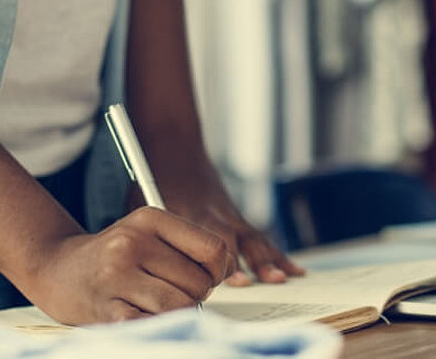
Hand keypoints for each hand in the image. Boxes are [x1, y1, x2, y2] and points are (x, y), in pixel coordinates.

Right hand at [24, 207, 229, 324]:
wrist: (57, 268)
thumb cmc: (117, 254)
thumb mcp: (151, 234)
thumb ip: (192, 246)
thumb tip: (231, 269)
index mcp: (150, 218)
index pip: (213, 249)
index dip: (219, 270)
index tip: (205, 276)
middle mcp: (132, 242)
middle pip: (199, 283)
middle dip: (195, 294)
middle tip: (172, 291)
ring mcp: (117, 275)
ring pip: (181, 306)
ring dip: (177, 312)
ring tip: (158, 303)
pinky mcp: (106, 308)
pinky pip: (151, 323)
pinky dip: (155, 323)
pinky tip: (142, 313)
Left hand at [151, 176, 304, 285]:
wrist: (176, 152)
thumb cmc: (155, 183)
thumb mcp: (142, 208)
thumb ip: (151, 240)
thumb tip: (149, 276)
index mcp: (187, 213)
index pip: (206, 238)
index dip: (218, 260)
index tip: (228, 278)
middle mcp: (213, 215)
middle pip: (232, 239)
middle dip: (242, 262)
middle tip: (254, 282)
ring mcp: (229, 216)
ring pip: (252, 239)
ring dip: (266, 259)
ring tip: (279, 278)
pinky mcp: (237, 219)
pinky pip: (260, 239)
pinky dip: (278, 256)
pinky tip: (293, 271)